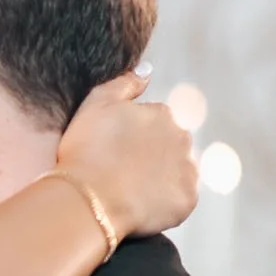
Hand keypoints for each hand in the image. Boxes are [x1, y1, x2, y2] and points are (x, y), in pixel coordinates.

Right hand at [55, 69, 198, 241]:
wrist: (91, 200)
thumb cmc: (87, 151)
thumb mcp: (95, 104)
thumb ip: (124, 83)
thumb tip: (147, 70)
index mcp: (162, 114)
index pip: (153, 121)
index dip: (130, 136)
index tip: (111, 149)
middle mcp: (181, 138)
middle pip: (168, 145)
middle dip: (150, 155)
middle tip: (119, 171)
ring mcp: (187, 170)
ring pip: (176, 171)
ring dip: (159, 177)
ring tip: (128, 190)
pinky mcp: (187, 200)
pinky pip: (179, 199)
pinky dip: (163, 202)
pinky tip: (139, 205)